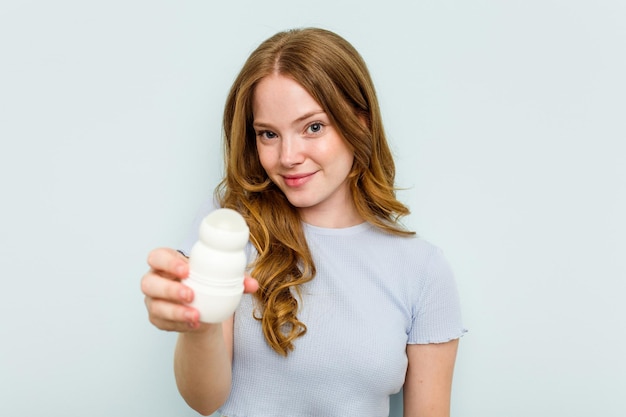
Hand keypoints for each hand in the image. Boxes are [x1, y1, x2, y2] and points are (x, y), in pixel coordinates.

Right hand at [141, 247, 257, 331]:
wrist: (204, 308)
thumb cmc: (207, 285)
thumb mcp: (218, 278)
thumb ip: (236, 279)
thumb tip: (253, 285)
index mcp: (167, 263)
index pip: (158, 256)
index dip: (168, 262)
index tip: (187, 269)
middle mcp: (155, 280)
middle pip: (148, 282)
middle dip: (169, 289)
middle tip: (191, 294)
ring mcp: (153, 300)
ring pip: (154, 306)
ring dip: (175, 311)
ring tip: (195, 315)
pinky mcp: (157, 318)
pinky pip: (161, 323)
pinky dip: (178, 324)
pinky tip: (193, 324)